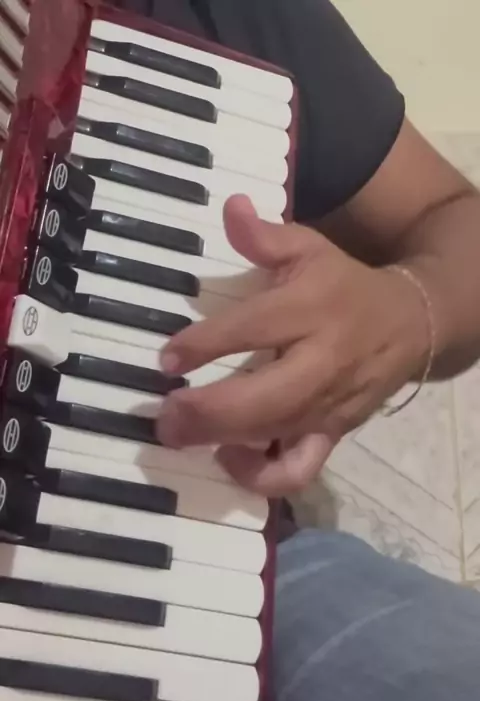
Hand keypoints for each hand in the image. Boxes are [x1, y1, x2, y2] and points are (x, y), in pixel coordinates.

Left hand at [157, 196, 427, 495]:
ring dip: (220, 441)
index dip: (204, 345)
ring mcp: (328, 406)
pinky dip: (259, 477)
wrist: (410, 325)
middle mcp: (321, 362)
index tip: (166, 358)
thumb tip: (231, 208)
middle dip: (207, 412)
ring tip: (178, 435)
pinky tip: (228, 457)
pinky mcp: (332, 435)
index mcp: (311, 308)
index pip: (253, 328)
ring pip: (275, 437)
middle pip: (263, 399)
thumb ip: (266, 238)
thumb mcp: (310, 249)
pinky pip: (297, 470)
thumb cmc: (344, 287)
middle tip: (164, 416)